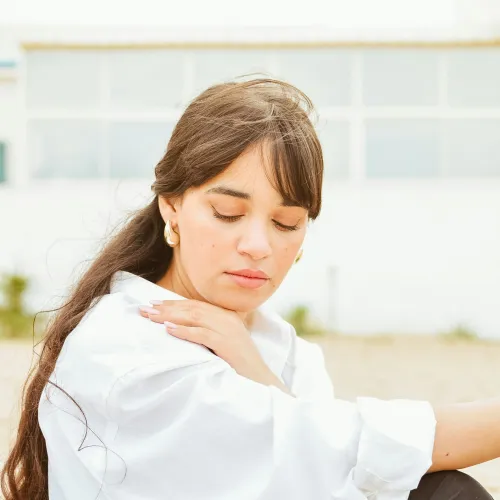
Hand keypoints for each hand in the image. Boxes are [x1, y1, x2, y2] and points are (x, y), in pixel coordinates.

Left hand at [138, 300, 289, 392]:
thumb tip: (180, 329)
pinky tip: (169, 330)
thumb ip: (208, 333)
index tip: (154, 304)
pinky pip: (202, 334)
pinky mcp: (228, 343)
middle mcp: (228, 319)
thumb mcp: (223, 344)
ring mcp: (229, 330)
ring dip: (171, 316)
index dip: (174, 303)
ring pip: (195, 317)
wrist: (261, 381)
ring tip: (152, 317)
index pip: (196, 305)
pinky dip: (185, 331)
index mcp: (227, 316)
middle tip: (145, 309)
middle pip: (192, 309)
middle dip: (167, 308)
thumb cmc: (240, 366)